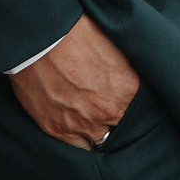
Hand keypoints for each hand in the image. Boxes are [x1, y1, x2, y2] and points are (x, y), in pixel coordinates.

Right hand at [8, 13, 139, 148]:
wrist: (39, 38)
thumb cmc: (76, 32)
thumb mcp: (115, 42)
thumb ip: (127, 67)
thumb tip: (133, 72)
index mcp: (128, 88)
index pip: (141, 108)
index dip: (132, 102)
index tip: (126, 97)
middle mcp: (107, 110)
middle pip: (121, 126)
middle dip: (117, 118)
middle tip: (109, 105)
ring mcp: (82, 123)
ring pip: (100, 139)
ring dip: (99, 130)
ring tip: (93, 117)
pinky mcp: (57, 129)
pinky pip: (77, 147)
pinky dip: (80, 139)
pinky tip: (80, 128)